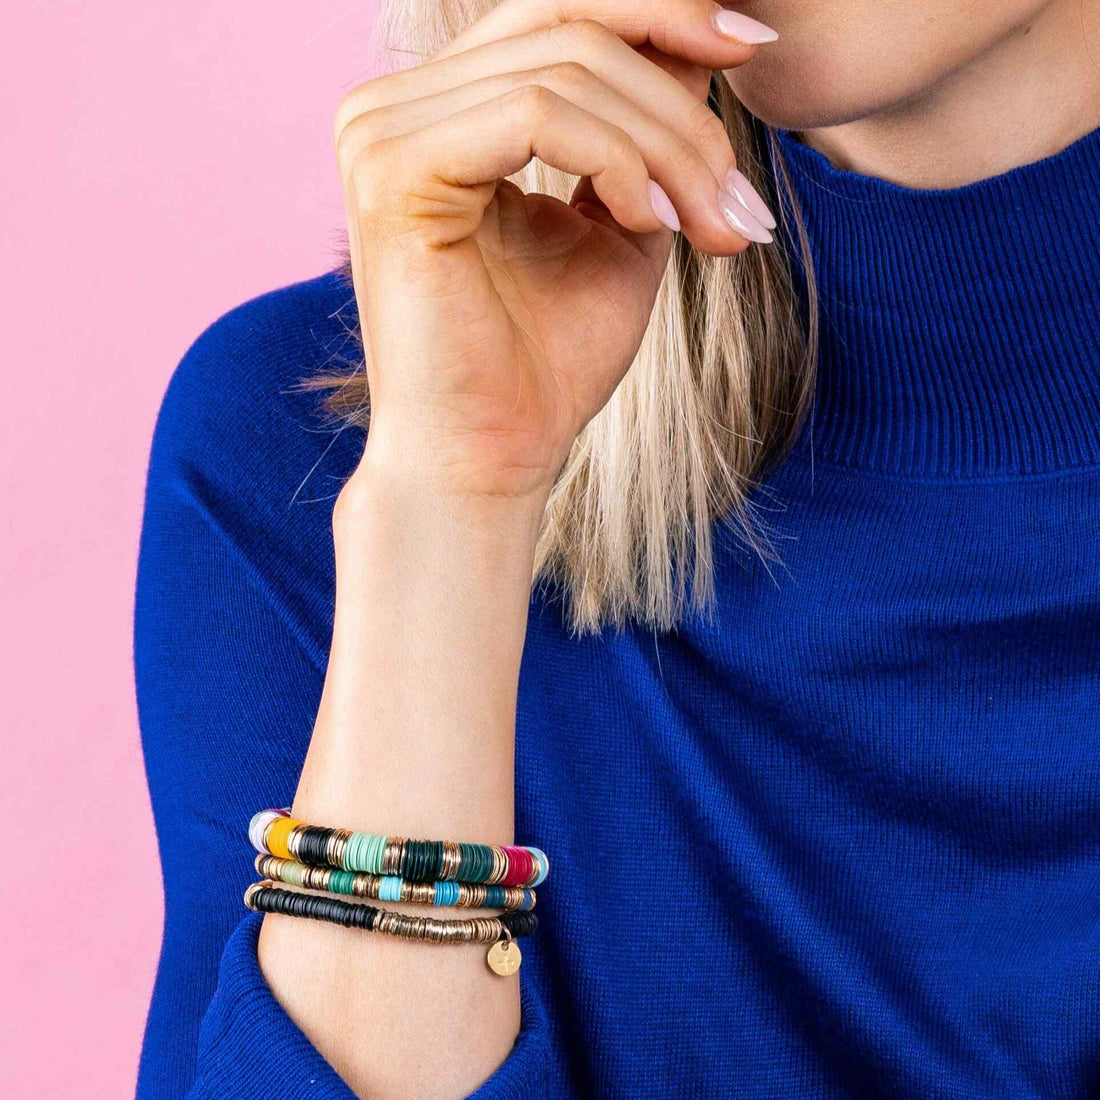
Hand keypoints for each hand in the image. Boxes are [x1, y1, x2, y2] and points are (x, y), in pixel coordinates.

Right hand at [335, 0, 775, 502]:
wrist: (490, 461)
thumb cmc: (546, 364)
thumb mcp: (622, 223)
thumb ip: (647, 131)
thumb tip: (701, 36)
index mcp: (441, 113)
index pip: (558, 13)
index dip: (662, 12)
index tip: (752, 49)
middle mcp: (396, 106)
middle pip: (569, 25)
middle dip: (682, 107)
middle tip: (741, 202)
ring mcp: (383, 130)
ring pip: (566, 69)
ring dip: (668, 147)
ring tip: (712, 227)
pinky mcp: (396, 169)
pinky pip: (539, 114)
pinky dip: (619, 162)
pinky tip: (652, 226)